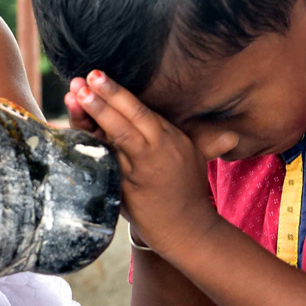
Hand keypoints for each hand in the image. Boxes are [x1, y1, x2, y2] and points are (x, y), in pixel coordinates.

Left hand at [72, 70, 222, 255]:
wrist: (188, 230)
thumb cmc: (188, 190)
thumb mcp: (195, 158)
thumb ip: (204, 139)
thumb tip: (231, 134)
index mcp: (171, 137)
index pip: (140, 109)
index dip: (116, 92)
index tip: (96, 75)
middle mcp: (157, 150)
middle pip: (129, 117)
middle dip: (106, 96)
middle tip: (84, 78)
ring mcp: (140, 170)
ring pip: (116, 137)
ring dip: (95, 115)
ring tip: (76, 96)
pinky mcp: (127, 188)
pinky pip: (106, 162)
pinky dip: (91, 146)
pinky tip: (74, 132)